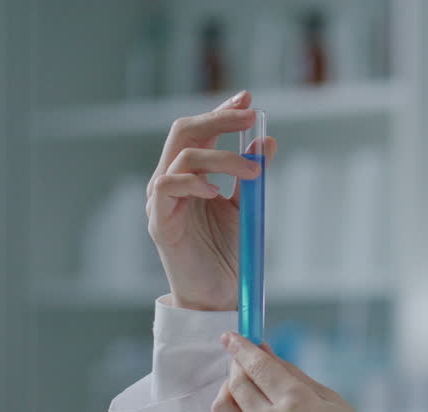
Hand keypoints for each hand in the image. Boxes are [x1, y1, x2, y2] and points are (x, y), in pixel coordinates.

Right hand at [146, 89, 278, 310]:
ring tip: (253, 171)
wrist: (218, 296)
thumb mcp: (247, 208)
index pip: (199, 130)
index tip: (247, 99)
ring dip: (222, 157)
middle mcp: (171, 181)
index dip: (221, 111)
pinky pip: (167, 187)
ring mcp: (162, 200)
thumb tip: (268, 141)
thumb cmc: (227, 254)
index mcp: (190, 174)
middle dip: (218, 119)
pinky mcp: (159, 222)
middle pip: (184, 131)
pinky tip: (216, 190)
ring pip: (183, 157)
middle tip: (250, 116)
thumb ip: (251, 175)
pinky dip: (193, 181)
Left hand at [211, 332, 390, 411]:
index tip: (232, 336)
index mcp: (296, 402)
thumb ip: (294, 374)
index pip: (256, 365)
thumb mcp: (331, 399)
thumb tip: (266, 353)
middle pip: (236, 383)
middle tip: (243, 358)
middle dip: (236, 364)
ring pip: (224, 407)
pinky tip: (252, 409)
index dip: (241, 346)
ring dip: (229, 390)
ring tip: (245, 385)